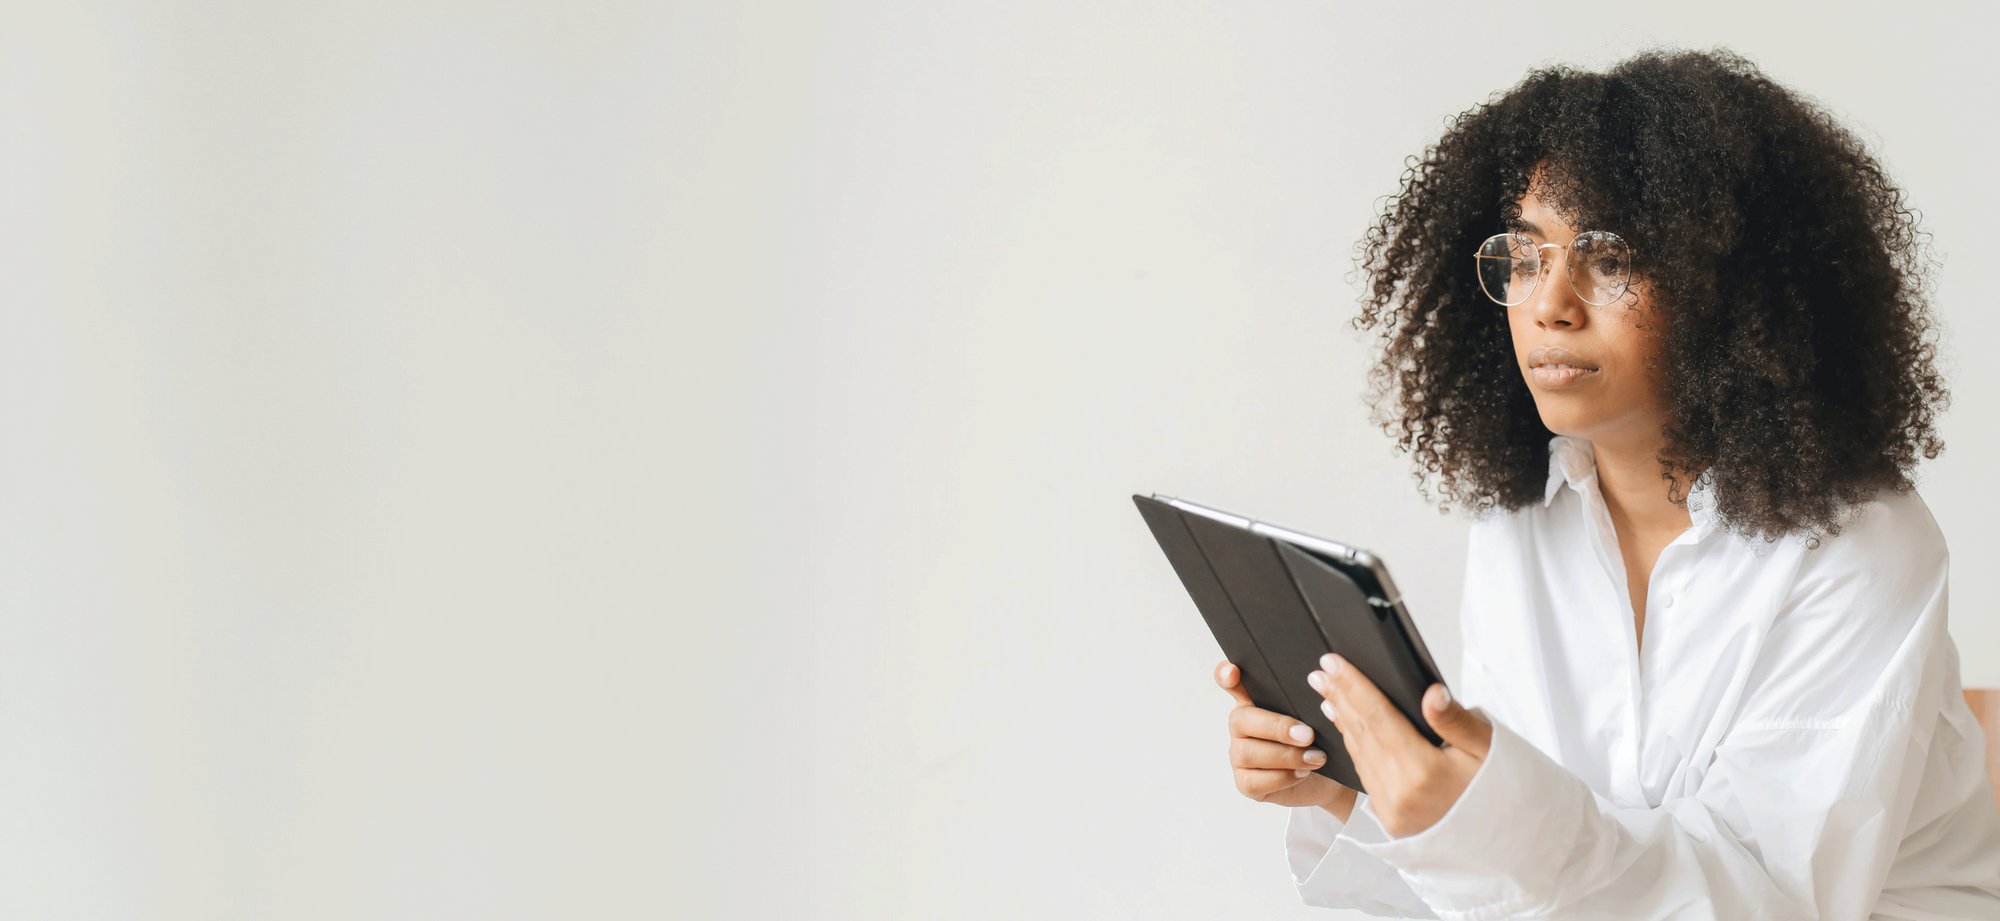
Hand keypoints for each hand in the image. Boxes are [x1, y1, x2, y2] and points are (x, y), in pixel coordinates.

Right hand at [1216, 661, 1357, 820]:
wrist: (1328, 778)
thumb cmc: (1318, 741)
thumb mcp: (1316, 716)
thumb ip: (1309, 700)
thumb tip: (1321, 685)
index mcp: (1254, 701)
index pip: (1229, 682)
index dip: (1225, 675)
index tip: (1233, 672)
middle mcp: (1242, 726)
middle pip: (1241, 720)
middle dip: (1276, 727)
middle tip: (1308, 734)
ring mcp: (1240, 755)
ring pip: (1248, 753)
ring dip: (1286, 756)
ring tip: (1315, 757)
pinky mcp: (1245, 783)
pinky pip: (1254, 781)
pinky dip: (1283, 777)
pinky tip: (1303, 773)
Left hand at [1309, 654, 1490, 837]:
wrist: (1508, 844)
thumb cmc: (1501, 791)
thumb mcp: (1490, 749)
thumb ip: (1456, 720)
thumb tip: (1431, 692)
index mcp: (1424, 772)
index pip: (1378, 717)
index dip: (1353, 686)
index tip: (1332, 662)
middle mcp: (1401, 794)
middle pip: (1361, 734)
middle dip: (1339, 698)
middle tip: (1320, 672)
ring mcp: (1392, 811)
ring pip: (1358, 755)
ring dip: (1342, 722)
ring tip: (1328, 695)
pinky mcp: (1390, 820)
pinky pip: (1365, 776)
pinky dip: (1354, 748)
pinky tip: (1348, 730)